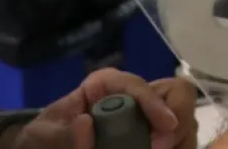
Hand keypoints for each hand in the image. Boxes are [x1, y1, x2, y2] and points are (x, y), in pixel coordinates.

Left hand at [8, 69, 191, 148]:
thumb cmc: (42, 138)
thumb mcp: (43, 135)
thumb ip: (62, 134)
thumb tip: (86, 122)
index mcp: (107, 85)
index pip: (140, 85)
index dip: (155, 104)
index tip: (165, 129)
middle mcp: (133, 98)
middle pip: (177, 96)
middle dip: (179, 123)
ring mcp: (146, 119)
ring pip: (184, 121)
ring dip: (181, 140)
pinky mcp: (151, 138)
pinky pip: (177, 141)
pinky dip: (177, 147)